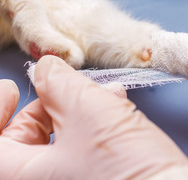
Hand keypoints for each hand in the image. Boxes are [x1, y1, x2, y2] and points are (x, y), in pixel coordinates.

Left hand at [0, 56, 187, 178]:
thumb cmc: (125, 168)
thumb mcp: (86, 110)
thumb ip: (57, 82)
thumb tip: (47, 68)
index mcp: (23, 178)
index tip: (12, 89)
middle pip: (25, 138)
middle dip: (49, 104)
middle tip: (66, 87)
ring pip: (58, 140)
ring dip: (77, 108)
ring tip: (103, 92)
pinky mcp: (93, 179)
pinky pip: (81, 148)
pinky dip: (93, 122)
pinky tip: (114, 106)